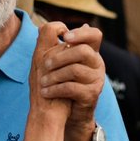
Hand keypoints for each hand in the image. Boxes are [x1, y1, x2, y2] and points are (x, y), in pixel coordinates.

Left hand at [38, 23, 104, 140]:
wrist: (66, 113)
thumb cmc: (60, 83)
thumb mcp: (56, 63)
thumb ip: (52, 44)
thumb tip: (44, 27)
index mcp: (90, 52)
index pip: (95, 35)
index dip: (81, 33)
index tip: (64, 37)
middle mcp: (97, 64)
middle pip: (83, 51)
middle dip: (60, 56)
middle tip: (45, 65)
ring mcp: (97, 79)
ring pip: (76, 70)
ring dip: (55, 75)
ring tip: (42, 82)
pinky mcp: (92, 95)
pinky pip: (72, 88)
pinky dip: (55, 89)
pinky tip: (46, 92)